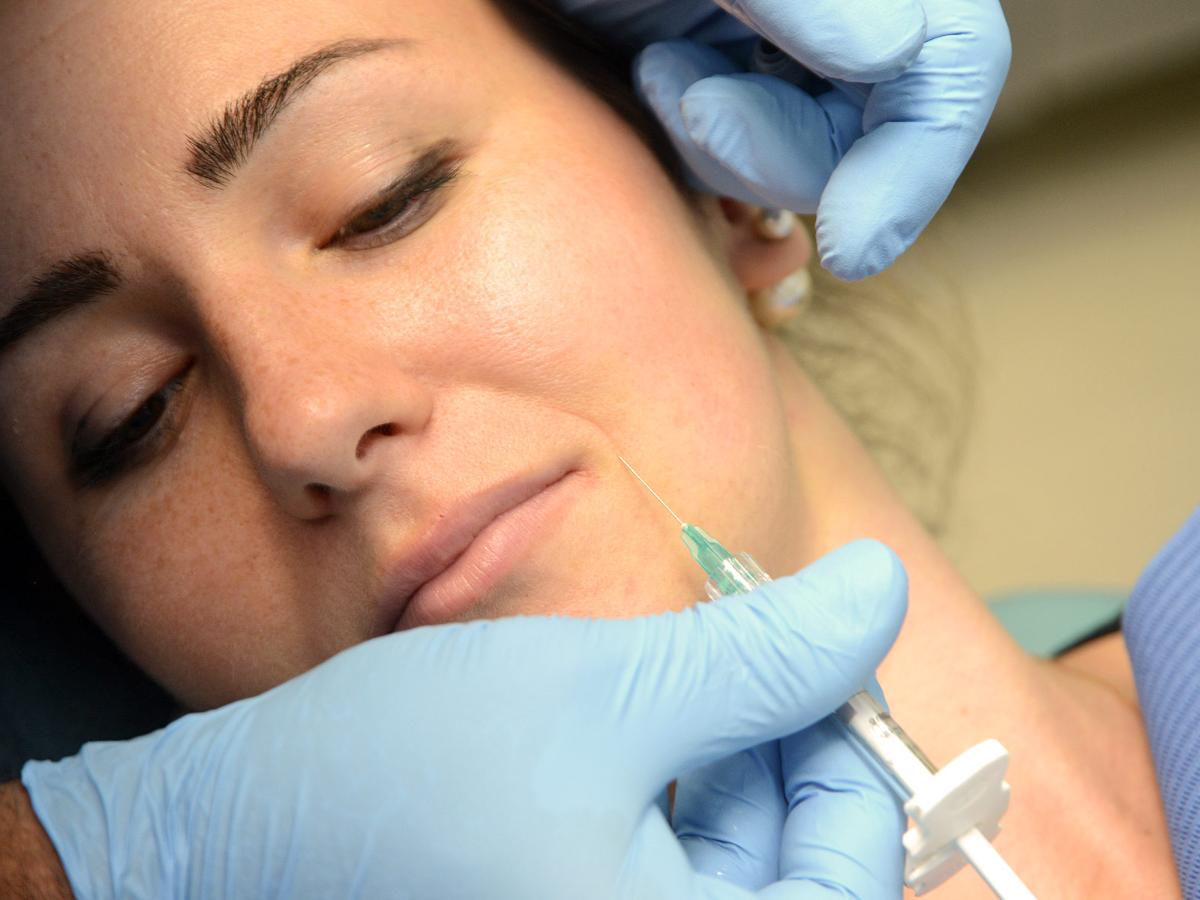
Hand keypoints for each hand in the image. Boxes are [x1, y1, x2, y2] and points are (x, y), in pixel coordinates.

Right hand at [21, 540, 906, 898]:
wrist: (240, 826)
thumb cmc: (400, 773)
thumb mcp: (602, 691)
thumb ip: (760, 655)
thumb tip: (877, 592)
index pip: (846, 884)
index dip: (850, 761)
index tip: (818, 664)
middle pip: (798, 879)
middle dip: (789, 753)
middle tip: (750, 649)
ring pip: (738, 874)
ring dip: (737, 766)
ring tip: (685, 677)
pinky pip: (673, 875)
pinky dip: (684, 798)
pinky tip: (646, 729)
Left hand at [561, 0, 1010, 279]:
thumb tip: (897, 49)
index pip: (952, 67)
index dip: (918, 166)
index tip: (851, 250)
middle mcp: (826, 12)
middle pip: (865, 134)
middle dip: (778, 148)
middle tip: (691, 106)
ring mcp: (762, 44)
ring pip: (792, 157)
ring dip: (722, 147)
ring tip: (654, 70)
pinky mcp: (701, 70)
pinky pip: (727, 157)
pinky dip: (695, 154)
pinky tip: (649, 84)